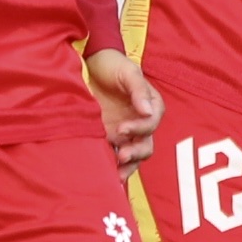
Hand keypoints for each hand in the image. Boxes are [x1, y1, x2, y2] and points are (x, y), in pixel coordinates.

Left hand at [85, 49, 162, 176]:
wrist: (91, 66)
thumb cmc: (113, 66)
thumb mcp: (128, 72)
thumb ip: (138, 90)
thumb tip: (147, 111)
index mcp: (151, 106)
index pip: (151, 124)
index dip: (139, 128)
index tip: (122, 129)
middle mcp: (141, 123)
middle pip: (146, 145)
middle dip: (135, 153)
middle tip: (121, 155)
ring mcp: (126, 134)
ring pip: (134, 156)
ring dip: (128, 166)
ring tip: (117, 175)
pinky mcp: (110, 139)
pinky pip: (116, 157)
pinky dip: (114, 167)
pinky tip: (107, 175)